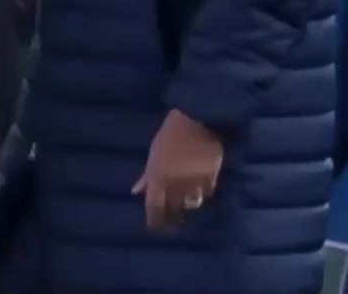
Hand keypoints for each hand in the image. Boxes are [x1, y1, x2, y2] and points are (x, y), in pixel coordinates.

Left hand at [132, 110, 223, 229]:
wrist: (197, 119)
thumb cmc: (170, 134)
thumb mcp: (154, 153)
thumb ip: (147, 175)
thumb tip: (136, 191)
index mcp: (158, 177)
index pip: (154, 208)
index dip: (155, 221)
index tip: (156, 228)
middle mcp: (176, 184)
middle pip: (174, 211)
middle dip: (173, 218)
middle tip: (174, 222)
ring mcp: (194, 182)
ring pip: (192, 204)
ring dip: (189, 205)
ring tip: (187, 204)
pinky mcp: (211, 177)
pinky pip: (207, 193)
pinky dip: (204, 192)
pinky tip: (201, 188)